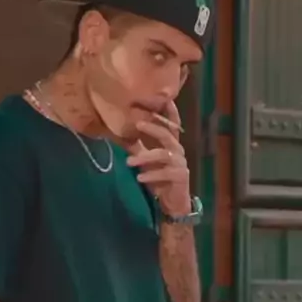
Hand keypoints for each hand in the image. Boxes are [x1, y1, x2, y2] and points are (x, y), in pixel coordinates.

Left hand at [126, 102, 190, 217]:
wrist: (172, 202)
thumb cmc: (159, 179)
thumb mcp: (146, 161)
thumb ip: (137, 147)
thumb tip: (120, 133)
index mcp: (171, 145)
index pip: (172, 125)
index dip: (170, 112)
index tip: (164, 99)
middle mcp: (178, 151)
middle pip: (167, 134)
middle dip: (153, 128)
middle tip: (137, 125)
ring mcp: (180, 163)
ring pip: (163, 154)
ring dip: (145, 157)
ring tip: (129, 162)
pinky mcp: (181, 176)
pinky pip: (165, 173)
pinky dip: (151, 175)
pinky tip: (139, 178)